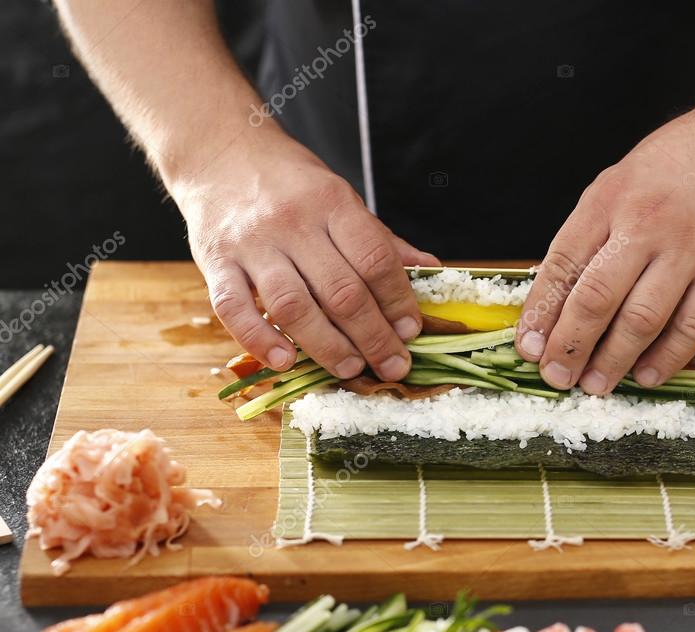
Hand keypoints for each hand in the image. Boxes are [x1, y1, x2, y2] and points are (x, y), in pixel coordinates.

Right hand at [177, 134, 438, 379]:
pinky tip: (284, 362)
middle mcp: (292, 223)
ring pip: (293, 307)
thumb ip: (381, 241)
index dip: (398, 302)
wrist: (221, 152)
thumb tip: (432, 271)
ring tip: (351, 369)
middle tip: (393, 366)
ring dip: (327, 346)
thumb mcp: (341, 199)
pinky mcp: (214, 262)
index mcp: (332, 203)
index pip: (375, 260)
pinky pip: (234, 309)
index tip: (411, 331)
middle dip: (374, 337)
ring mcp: (250, 244)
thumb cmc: (290, 183)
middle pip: (341, 292)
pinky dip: (259, 340)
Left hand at [515, 105, 694, 393]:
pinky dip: (666, 358)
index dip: (541, 313)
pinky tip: (646, 375)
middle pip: (596, 298)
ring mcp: (690, 248)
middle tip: (556, 377)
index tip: (527, 347)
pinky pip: (692, 326)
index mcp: (608, 201)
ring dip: (613, 360)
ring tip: (595, 385)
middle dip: (570, 346)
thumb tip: (554, 301)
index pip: (562, 265)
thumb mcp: (616, 185)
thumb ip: (588, 237)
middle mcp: (645, 224)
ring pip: (641, 319)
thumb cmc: (672, 170)